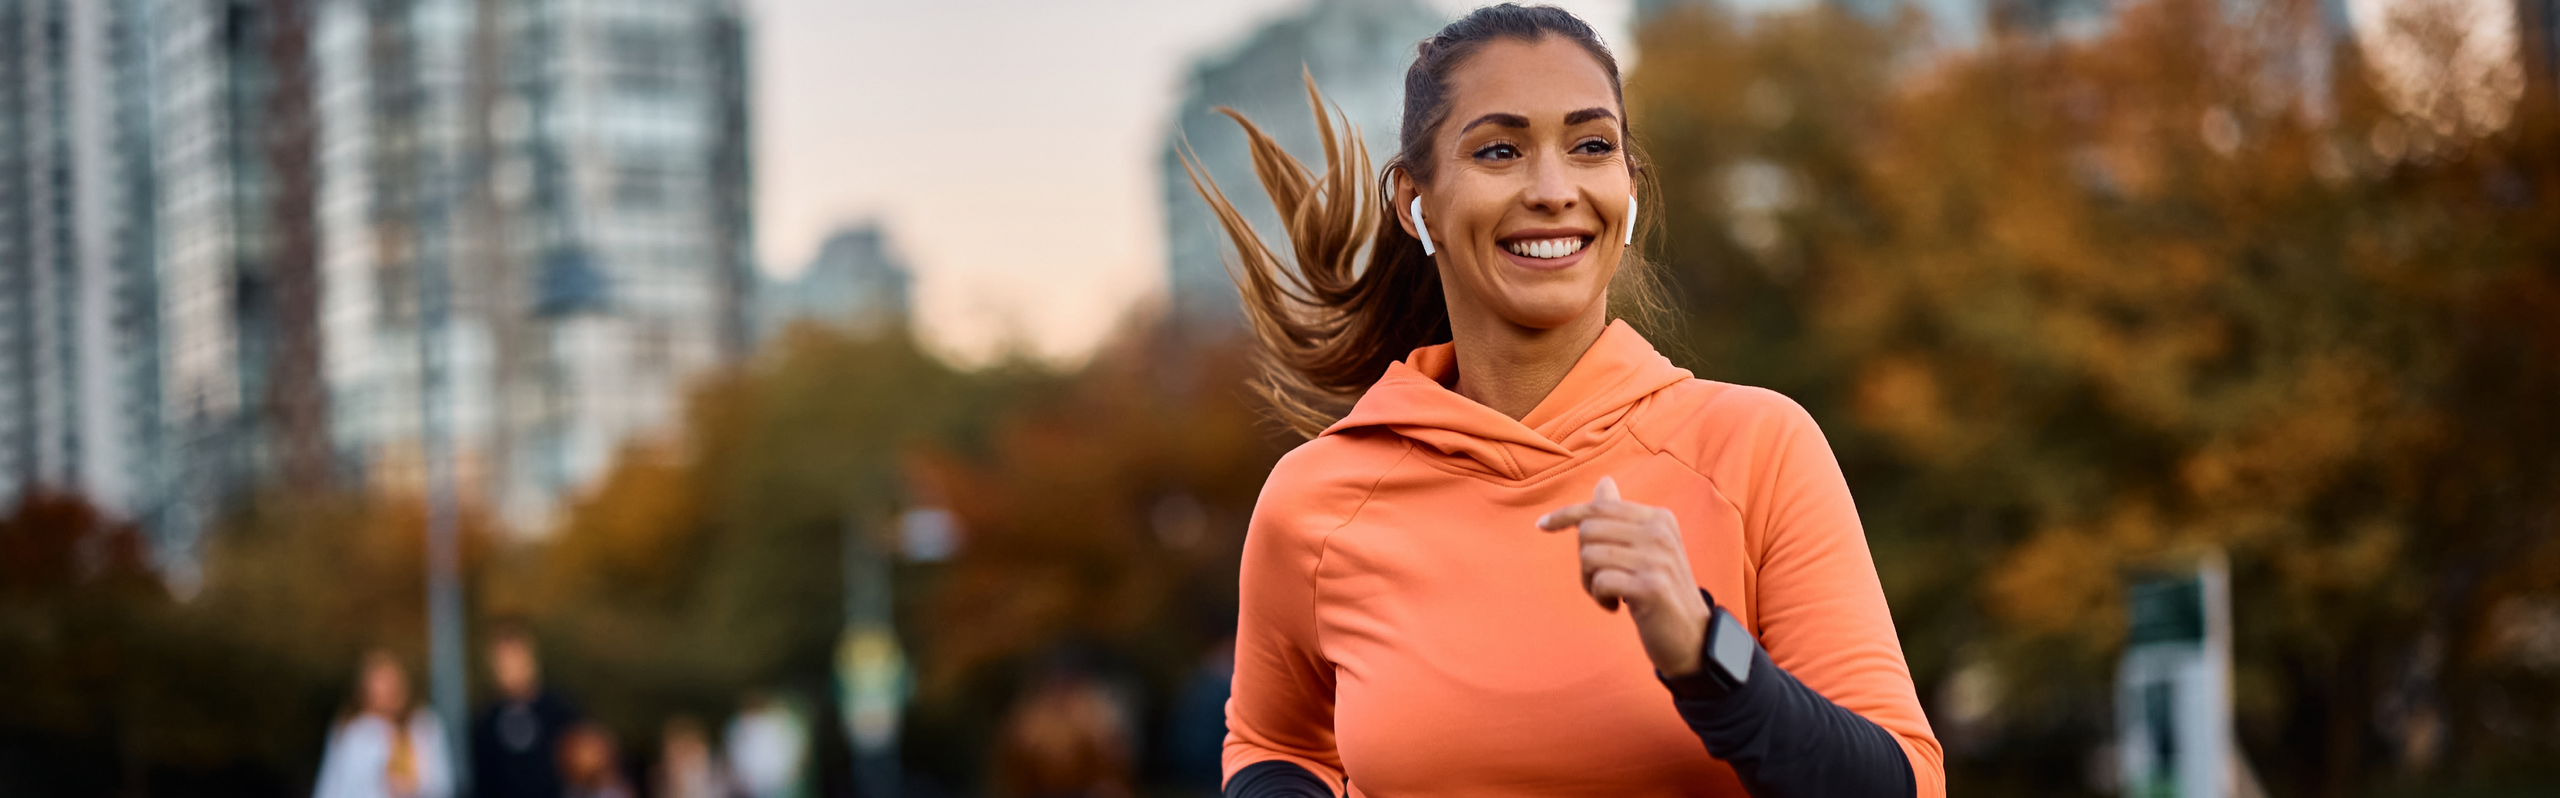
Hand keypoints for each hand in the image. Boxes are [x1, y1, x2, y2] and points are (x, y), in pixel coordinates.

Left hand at [1538, 476, 1712, 676]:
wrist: (1693, 636)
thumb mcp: (1645, 548)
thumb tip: (1604, 481)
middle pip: (1589, 531)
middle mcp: (1660, 532)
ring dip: (1590, 582)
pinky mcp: (1651, 586)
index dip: (1565, 515)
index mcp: (1659, 518)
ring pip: (1590, 556)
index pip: (1600, 507)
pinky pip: (1600, 581)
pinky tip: (1615, 606)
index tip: (1542, 525)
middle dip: (1583, 560)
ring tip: (1609, 594)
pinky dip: (1599, 597)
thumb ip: (1622, 517)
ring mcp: (1657, 559)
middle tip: (1600, 581)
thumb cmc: (1659, 590)